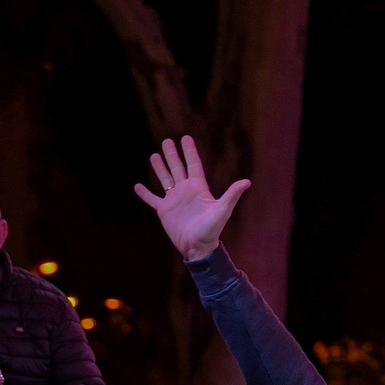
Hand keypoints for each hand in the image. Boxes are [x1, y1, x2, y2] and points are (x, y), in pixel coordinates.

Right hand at [134, 135, 248, 261]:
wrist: (198, 247)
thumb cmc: (212, 229)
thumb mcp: (222, 210)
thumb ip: (231, 195)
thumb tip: (247, 182)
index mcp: (198, 188)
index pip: (193, 165)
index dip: (189, 151)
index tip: (185, 138)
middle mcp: (185, 191)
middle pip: (177, 168)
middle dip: (172, 154)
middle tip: (167, 141)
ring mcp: (174, 200)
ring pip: (165, 179)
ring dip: (159, 168)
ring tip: (154, 155)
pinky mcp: (164, 210)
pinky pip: (152, 199)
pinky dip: (144, 193)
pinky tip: (137, 186)